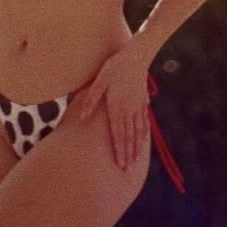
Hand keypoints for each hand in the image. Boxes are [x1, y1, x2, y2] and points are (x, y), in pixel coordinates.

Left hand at [78, 46, 149, 170]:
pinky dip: (143, 134)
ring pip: (138, 132)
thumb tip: (82, 117)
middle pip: (129, 137)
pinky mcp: (142, 102)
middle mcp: (129, 110)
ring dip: (136, 148)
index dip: (119, 150)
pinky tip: (143, 142)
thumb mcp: (99, 80)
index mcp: (117, 107)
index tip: (120, 164)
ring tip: (135, 161)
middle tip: (127, 170)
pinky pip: (144, 122)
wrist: (136, 56)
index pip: (118, 134)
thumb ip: (91, 99)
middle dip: (128, 154)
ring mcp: (138, 107)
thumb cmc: (114, 67)